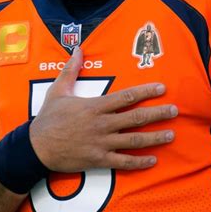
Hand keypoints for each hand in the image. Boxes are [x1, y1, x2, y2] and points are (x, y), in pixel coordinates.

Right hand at [29, 46, 177, 171]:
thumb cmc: (48, 118)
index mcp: (95, 106)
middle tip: (174, 111)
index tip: (161, 88)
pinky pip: (123, 162)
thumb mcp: (57, 90)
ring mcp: (101, 143)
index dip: (146, 92)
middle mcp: (102, 124)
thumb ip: (71, 70)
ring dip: (155, 137)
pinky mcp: (98, 159)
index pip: (126, 97)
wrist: (35, 147)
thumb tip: (77, 49)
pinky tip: (153, 160)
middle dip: (157, 114)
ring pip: (134, 140)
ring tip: (171, 135)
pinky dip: (139, 162)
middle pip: (136, 118)